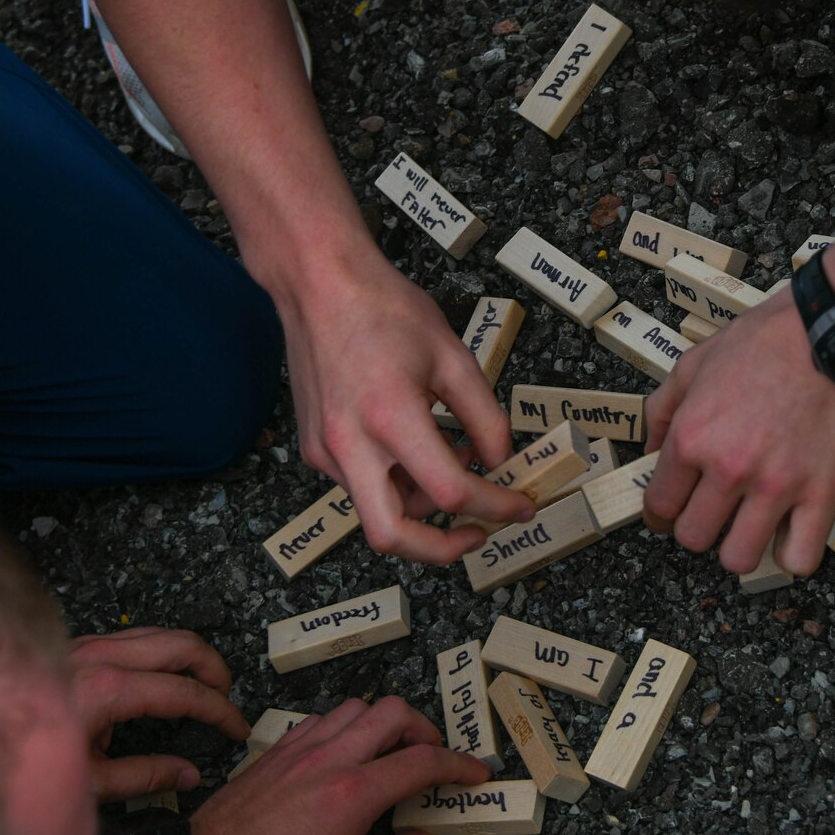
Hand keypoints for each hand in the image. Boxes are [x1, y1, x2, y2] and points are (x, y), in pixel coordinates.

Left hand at [66, 628, 252, 801]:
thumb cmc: (25, 767)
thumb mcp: (90, 783)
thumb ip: (144, 778)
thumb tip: (190, 775)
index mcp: (106, 689)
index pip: (184, 692)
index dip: (220, 711)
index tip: (238, 729)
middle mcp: (101, 656)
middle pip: (182, 645)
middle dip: (215, 670)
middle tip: (226, 700)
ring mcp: (88, 645)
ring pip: (161, 633)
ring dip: (191, 657)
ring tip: (203, 687)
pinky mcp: (79, 646)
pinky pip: (137, 637)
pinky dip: (163, 652)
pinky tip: (164, 679)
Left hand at [190, 696, 487, 834]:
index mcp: (352, 796)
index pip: (424, 762)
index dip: (459, 764)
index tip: (475, 773)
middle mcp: (330, 760)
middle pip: (394, 712)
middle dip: (425, 729)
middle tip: (433, 758)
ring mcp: (300, 750)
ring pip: (358, 706)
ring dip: (383, 723)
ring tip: (391, 753)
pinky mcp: (276, 750)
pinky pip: (322, 718)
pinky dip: (345, 726)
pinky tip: (346, 754)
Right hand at [277, 257, 531, 562]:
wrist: (318, 285)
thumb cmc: (383, 309)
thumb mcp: (452, 356)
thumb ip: (485, 417)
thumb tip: (502, 462)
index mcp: (390, 417)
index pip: (452, 490)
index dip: (496, 505)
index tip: (520, 505)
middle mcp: (349, 443)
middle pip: (393, 536)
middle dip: (442, 549)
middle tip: (479, 532)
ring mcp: (325, 451)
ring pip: (378, 511)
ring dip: (423, 503)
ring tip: (453, 457)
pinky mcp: (313, 448)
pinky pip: (361, 486)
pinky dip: (397, 482)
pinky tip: (418, 446)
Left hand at [645, 289, 834, 574]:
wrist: (832, 331)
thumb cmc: (766, 340)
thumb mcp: (695, 362)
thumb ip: (663, 410)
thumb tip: (648, 453)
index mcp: (692, 437)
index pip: (659, 505)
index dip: (660, 515)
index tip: (670, 514)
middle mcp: (729, 468)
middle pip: (694, 538)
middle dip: (699, 528)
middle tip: (713, 513)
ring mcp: (777, 486)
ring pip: (739, 559)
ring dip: (740, 547)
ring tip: (750, 526)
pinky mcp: (823, 494)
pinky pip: (799, 559)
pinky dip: (792, 555)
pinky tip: (790, 532)